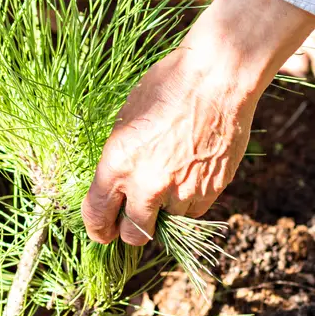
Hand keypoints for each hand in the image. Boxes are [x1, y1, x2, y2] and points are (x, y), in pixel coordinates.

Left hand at [82, 0, 314, 245]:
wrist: (217, 78)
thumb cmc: (167, 88)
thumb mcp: (126, 121)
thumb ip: (118, 162)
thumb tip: (114, 190)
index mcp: (118, 164)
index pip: (97, 216)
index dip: (97, 228)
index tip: (101, 231)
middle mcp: (147, 184)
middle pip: (133, 236)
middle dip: (129, 232)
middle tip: (131, 222)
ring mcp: (182, 191)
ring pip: (167, 226)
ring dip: (163, 213)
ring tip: (168, 181)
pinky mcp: (210, 191)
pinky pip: (193, 211)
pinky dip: (188, 202)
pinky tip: (188, 174)